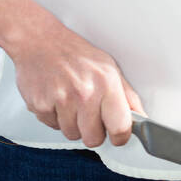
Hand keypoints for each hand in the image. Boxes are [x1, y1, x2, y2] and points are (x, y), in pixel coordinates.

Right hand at [10, 16, 145, 148]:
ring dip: (72, 123)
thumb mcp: (109, 67)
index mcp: (106, 83)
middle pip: (93, 139)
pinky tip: (56, 98)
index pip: (120, 127)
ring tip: (70, 101)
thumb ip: (127, 96)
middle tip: (89, 113)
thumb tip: (141, 118)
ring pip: (72, 135)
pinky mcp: (40, 105)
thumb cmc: (75, 54)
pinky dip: (54, 117)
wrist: (39, 41)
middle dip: (92, 131)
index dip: (120, 136)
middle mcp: (84, 93)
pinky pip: (52, 127)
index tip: (117, 135)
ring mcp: (61, 100)